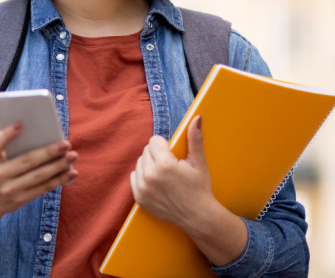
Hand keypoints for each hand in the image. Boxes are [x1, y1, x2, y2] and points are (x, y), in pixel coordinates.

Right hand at [0, 122, 77, 220]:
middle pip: (26, 161)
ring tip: (72, 156)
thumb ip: (8, 148)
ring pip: (39, 176)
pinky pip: (43, 188)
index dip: (7, 135)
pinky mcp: (21, 199)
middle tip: (65, 144)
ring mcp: (10, 190)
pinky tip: (71, 172)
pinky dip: (59, 180)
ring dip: (58, 166)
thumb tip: (39, 136)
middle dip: (48, 152)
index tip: (20, 124)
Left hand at [129, 115, 214, 231]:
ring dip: (150, 164)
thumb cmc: (200, 188)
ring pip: (140, 162)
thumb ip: (194, 138)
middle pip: (146, 150)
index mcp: (165, 164)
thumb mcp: (199, 162)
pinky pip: (134, 176)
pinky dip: (143, 177)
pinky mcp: (139, 198)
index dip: (165, 145)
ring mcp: (142, 188)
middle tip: (171, 166)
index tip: (174, 155)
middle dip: (158, 154)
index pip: (154, 140)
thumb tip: (196, 117)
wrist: (198, 217)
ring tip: (165, 175)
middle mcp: (150, 176)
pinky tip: (156, 182)